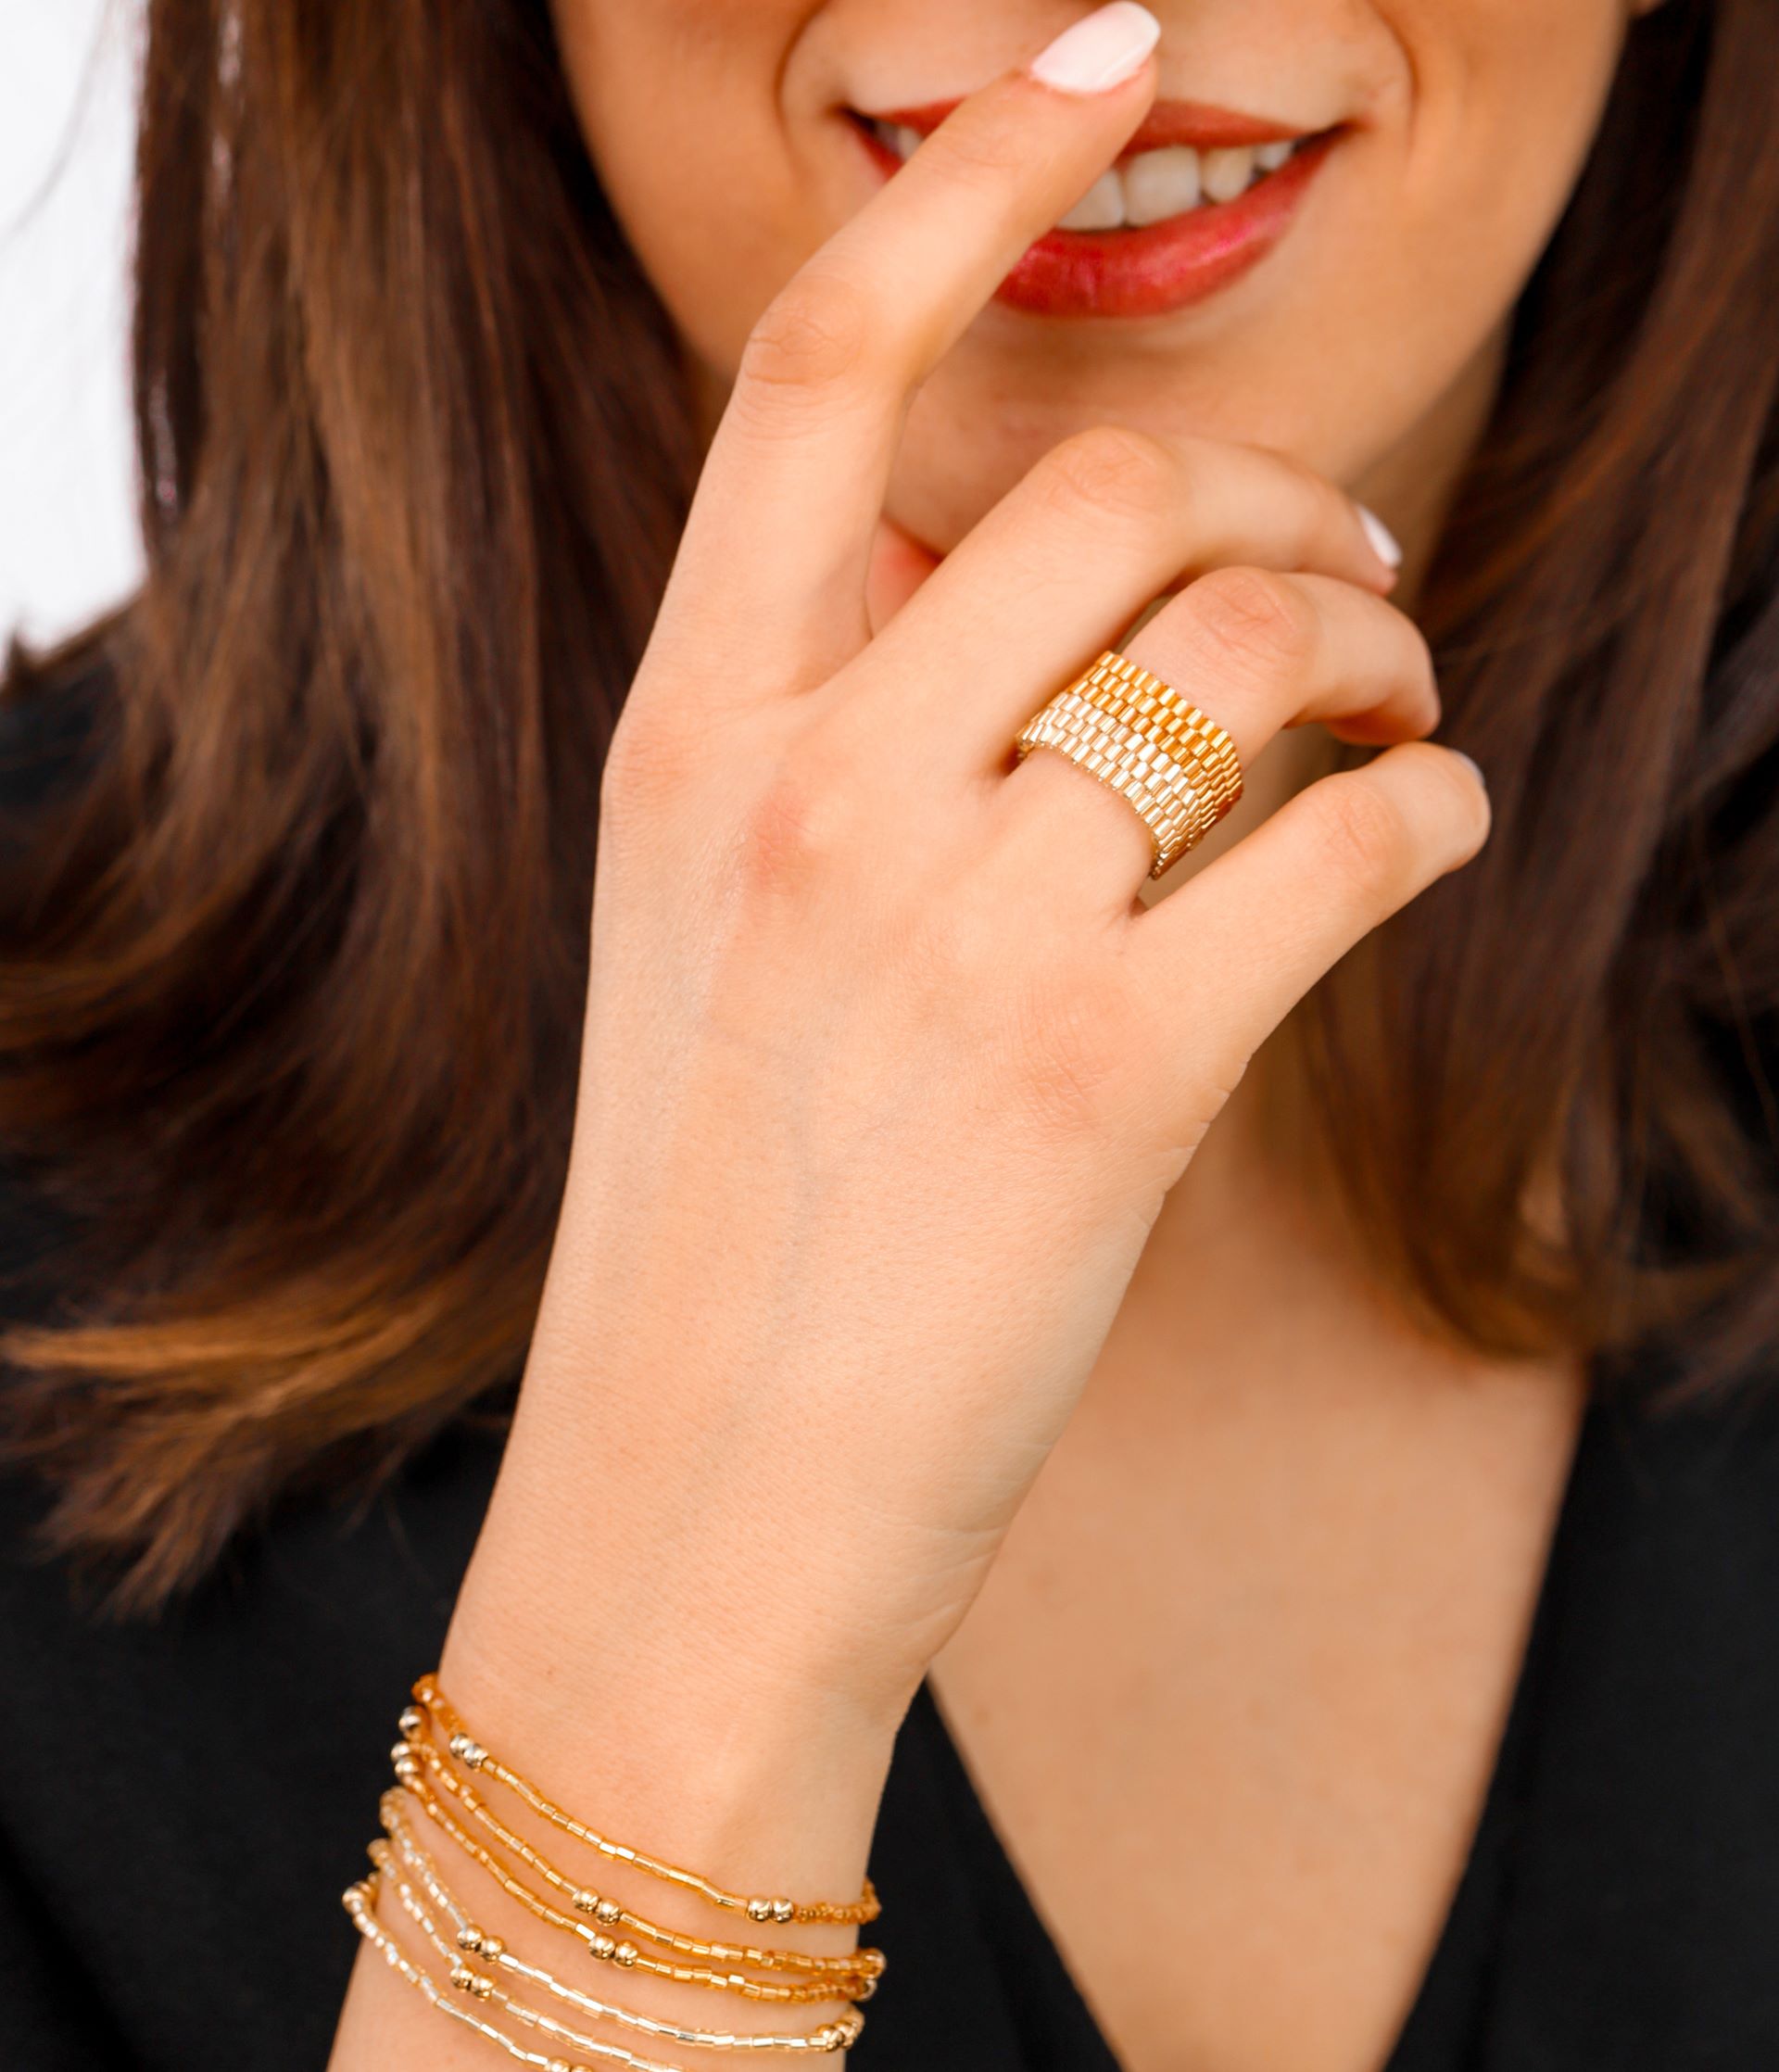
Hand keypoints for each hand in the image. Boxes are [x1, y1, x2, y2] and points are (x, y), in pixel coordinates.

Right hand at [476, 34, 1487, 1746]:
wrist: (699, 1485)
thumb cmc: (714, 1205)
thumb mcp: (701, 925)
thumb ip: (822, 736)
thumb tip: (1041, 596)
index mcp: (687, 734)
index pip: (823, 372)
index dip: (969, 184)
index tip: (1091, 56)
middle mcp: (810, 791)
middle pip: (1112, 487)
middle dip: (1278, 496)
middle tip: (1346, 573)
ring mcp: (956, 926)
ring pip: (1257, 642)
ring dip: (1380, 640)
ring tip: (1398, 709)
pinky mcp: (1108, 1072)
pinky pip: (1352, 844)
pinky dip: (1435, 809)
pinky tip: (1425, 833)